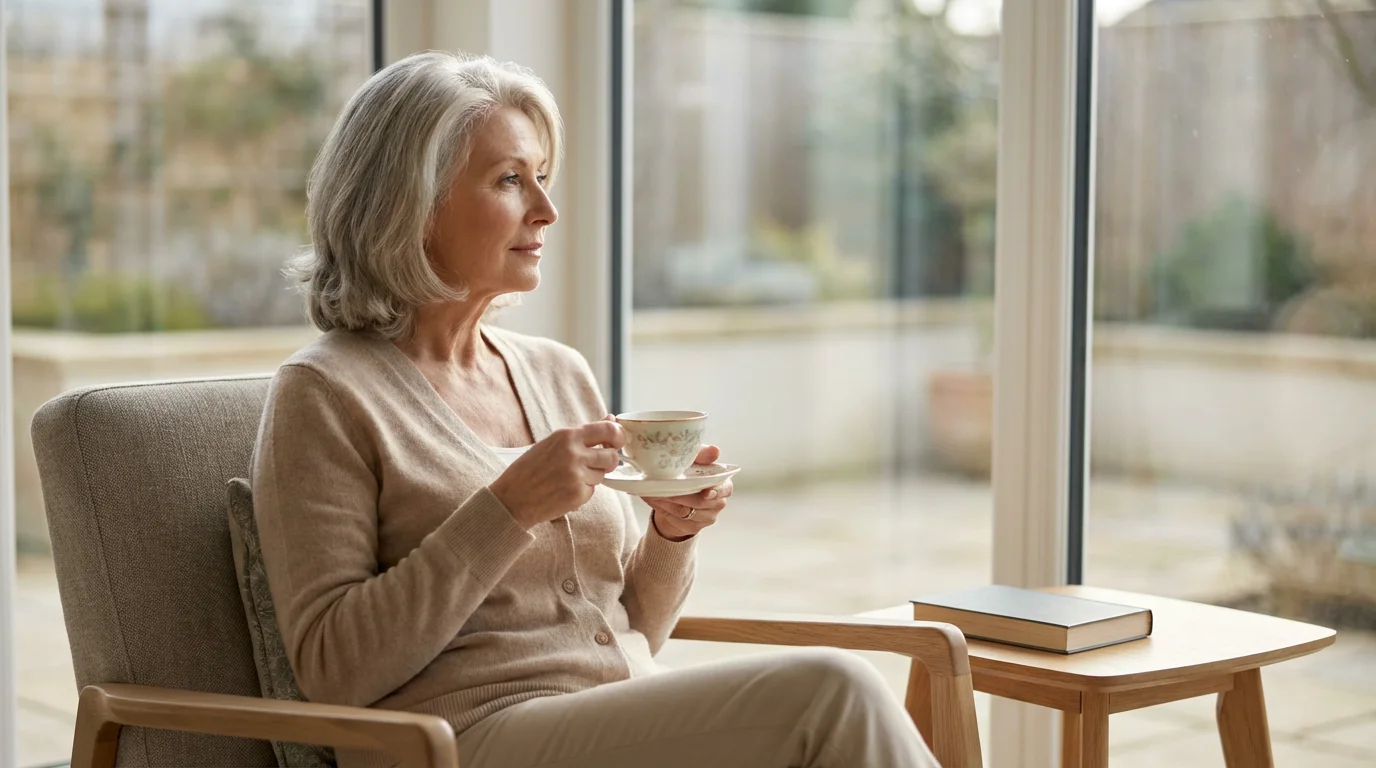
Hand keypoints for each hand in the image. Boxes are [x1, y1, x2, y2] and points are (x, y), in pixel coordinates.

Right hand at [490, 420, 625, 528]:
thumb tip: (611, 419)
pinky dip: (582, 492)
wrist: (511, 498)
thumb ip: (584, 433)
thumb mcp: (554, 443)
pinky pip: (592, 491)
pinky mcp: (577, 494)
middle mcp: (574, 453)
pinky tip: (564, 490)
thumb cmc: (529, 469)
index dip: (618, 436)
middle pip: (611, 456)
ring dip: (592, 477)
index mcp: (567, 435)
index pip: (608, 430)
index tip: (617, 442)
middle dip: (608, 462)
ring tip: (569, 478)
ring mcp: (576, 475)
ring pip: (603, 475)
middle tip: (595, 465)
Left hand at [644, 445, 732, 540]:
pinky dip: (662, 509)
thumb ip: (703, 454)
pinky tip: (653, 500)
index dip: (715, 492)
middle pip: (700, 502)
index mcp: (723, 484)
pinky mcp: (693, 527)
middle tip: (663, 487)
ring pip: (684, 512)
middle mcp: (718, 503)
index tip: (705, 492)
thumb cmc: (689, 472)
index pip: (724, 489)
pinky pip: (675, 520)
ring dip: (666, 502)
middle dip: (680, 495)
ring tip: (652, 492)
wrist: (678, 494)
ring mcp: (707, 517)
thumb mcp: (694, 460)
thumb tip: (715, 450)